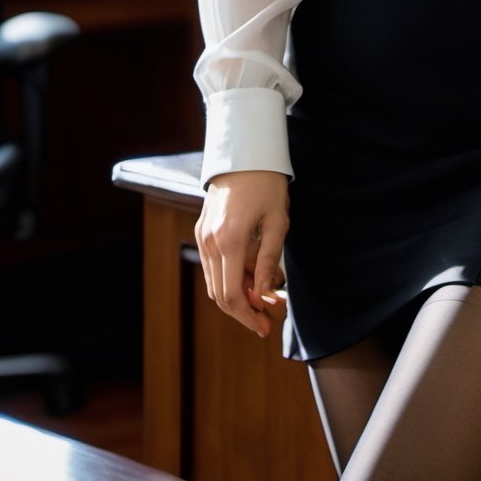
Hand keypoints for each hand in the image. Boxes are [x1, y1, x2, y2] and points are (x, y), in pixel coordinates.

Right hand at [194, 169, 290, 338]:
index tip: (265, 327)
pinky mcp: (202, 230)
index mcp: (229, 241)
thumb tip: (264, 295)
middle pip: (220, 295)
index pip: (232, 296)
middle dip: (244, 310)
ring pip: (215, 281)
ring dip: (238, 293)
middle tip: (269, 317)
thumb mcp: (277, 222)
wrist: (244, 153)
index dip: (248, 317)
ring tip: (266, 291)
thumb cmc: (267, 184)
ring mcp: (203, 236)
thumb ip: (268, 261)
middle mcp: (210, 242)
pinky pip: (213, 265)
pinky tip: (252, 273)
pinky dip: (230, 276)